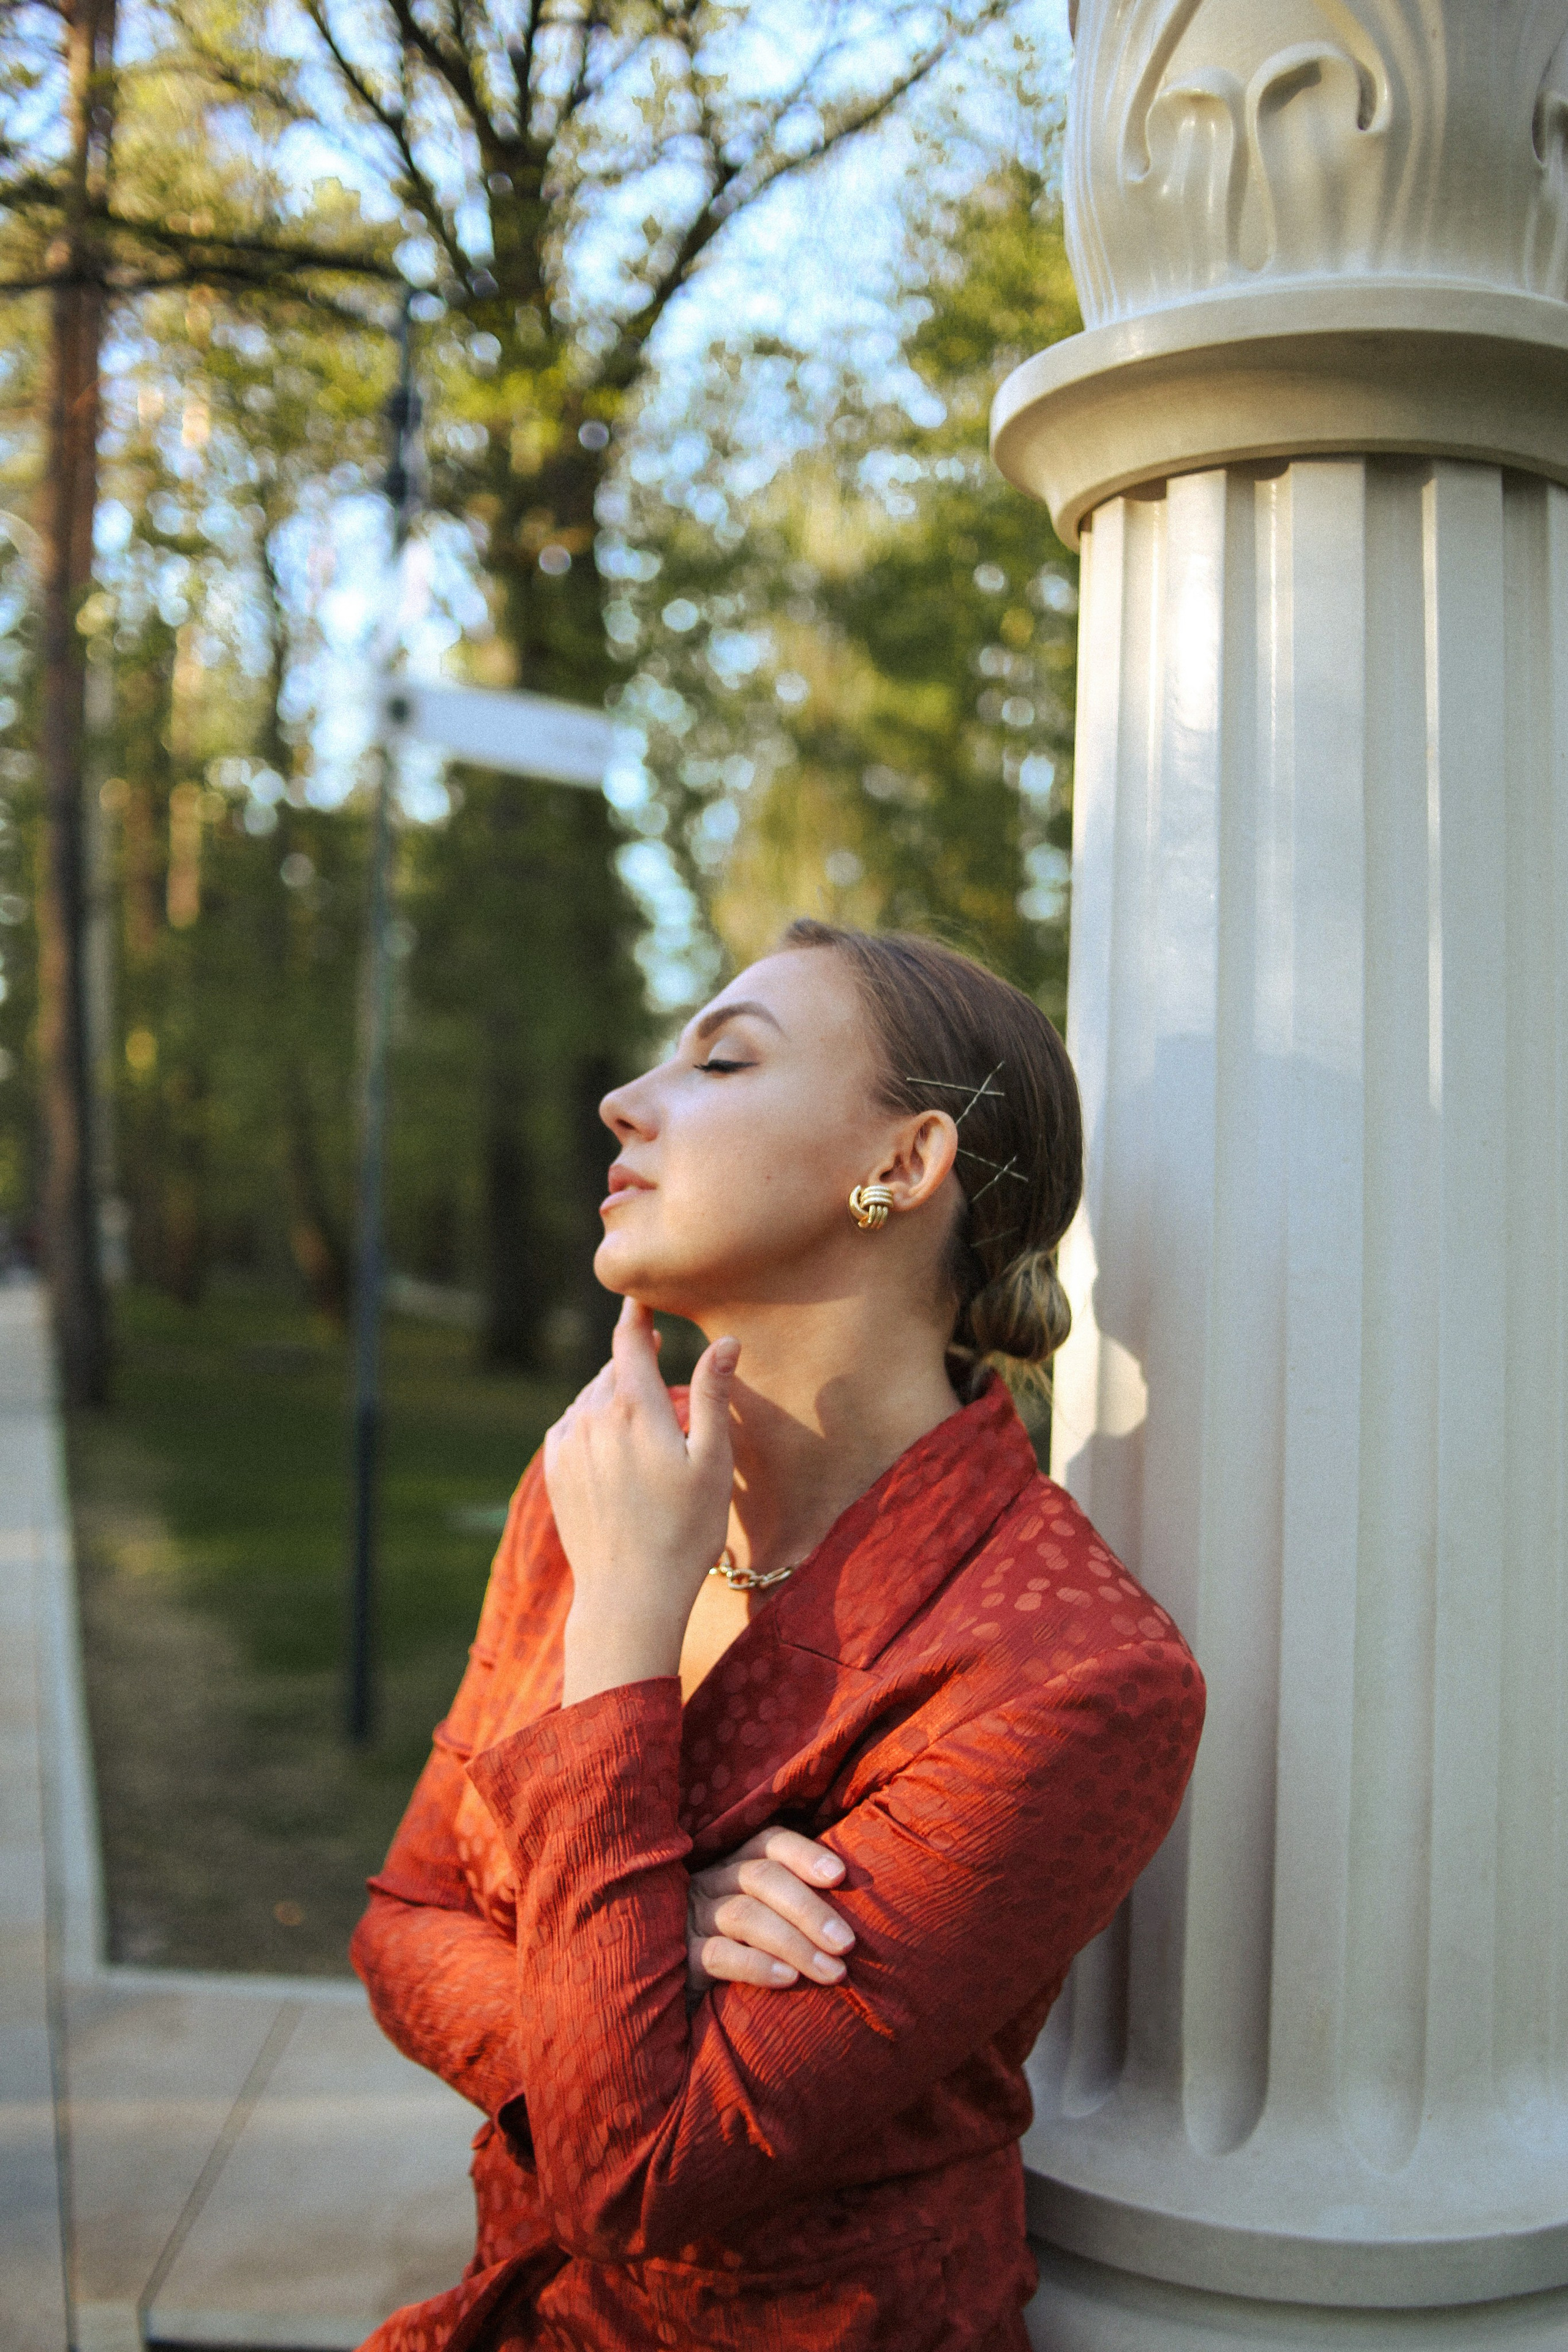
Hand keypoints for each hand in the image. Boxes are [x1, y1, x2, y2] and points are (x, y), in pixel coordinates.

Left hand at [547, 1298, 738, 1703]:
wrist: (629, 1595)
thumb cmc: (685, 1531)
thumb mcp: (713, 1462)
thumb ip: (715, 1395)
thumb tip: (726, 1341)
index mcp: (633, 1406)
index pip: (630, 1340)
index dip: (637, 1316)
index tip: (639, 1298)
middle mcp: (591, 1416)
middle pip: (613, 1371)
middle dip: (635, 1365)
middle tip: (659, 1370)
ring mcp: (567, 1443)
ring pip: (592, 1398)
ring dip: (614, 1397)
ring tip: (643, 1423)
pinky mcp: (553, 1469)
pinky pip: (573, 1426)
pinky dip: (593, 1423)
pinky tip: (615, 1448)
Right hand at [686, 1828, 854, 1994]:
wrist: (674, 1988)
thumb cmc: (742, 1951)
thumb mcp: (765, 1917)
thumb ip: (800, 1907)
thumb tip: (866, 1914)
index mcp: (736, 1864)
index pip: (771, 1844)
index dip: (805, 1854)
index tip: (840, 1875)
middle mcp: (713, 1883)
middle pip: (762, 1877)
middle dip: (810, 1909)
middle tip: (847, 1943)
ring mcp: (693, 1919)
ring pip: (745, 1915)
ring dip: (794, 1943)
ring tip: (832, 1971)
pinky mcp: (681, 1959)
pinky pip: (718, 1956)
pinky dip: (756, 1965)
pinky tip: (787, 1979)